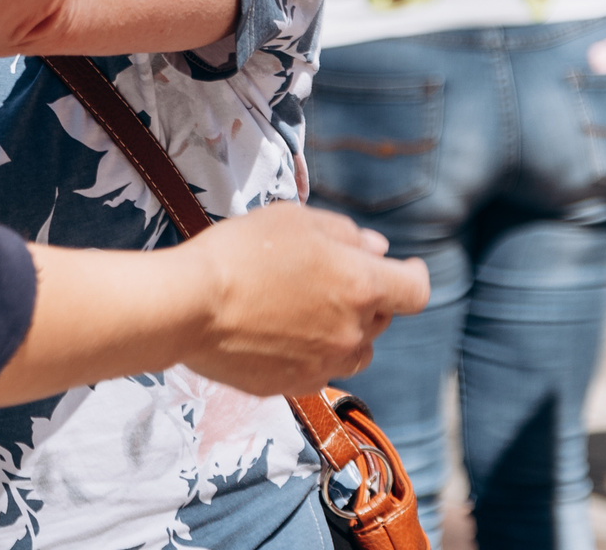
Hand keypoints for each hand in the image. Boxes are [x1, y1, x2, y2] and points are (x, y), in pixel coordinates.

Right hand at [180, 203, 428, 395]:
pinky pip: (321, 370)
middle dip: (367, 297)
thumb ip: (344, 233)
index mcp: (361, 286)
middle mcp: (353, 332)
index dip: (413, 275)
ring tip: (309, 311)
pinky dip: (315, 353)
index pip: (415, 290)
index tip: (405, 268)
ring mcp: (325, 364)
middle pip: (381, 319)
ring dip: (347, 331)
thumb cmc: (241, 251)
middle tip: (330, 278)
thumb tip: (375, 249)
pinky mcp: (294, 385)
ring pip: (357, 351)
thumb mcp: (294, 219)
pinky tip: (282, 334)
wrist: (190, 305)